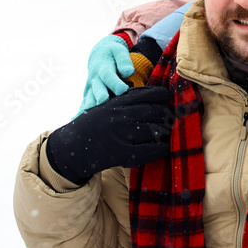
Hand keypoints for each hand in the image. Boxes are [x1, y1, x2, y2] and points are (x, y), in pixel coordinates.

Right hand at [47, 86, 172, 184]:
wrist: (73, 147)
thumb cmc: (95, 124)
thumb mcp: (108, 105)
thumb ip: (127, 99)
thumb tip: (155, 93)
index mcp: (118, 102)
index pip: (148, 94)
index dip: (163, 96)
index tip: (170, 98)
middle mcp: (121, 116)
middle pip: (156, 111)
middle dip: (168, 115)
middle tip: (174, 117)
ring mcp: (122, 135)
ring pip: (155, 130)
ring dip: (167, 132)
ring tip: (170, 132)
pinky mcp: (123, 154)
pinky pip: (150, 150)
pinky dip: (162, 149)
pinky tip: (165, 148)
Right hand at [76, 35, 135, 114]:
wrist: (99, 55)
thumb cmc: (112, 54)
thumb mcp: (119, 51)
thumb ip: (124, 60)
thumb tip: (128, 72)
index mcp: (103, 67)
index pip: (108, 75)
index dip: (115, 83)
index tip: (122, 89)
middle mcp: (94, 78)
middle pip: (97, 88)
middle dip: (100, 96)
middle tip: (104, 101)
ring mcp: (90, 87)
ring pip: (89, 98)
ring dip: (90, 106)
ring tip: (91, 116)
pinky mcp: (88, 94)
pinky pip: (83, 103)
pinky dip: (79, 111)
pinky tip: (76, 119)